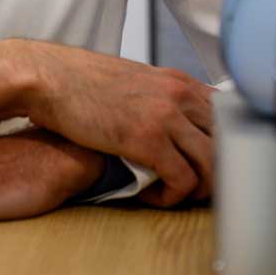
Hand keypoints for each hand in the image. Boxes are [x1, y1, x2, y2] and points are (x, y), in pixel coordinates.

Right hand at [0, 39, 214, 206]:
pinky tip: (149, 195)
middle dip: (215, 172)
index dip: (224, 146)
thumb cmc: (80, 82)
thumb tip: (173, 128)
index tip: (207, 165)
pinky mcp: (147, 139)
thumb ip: (159, 99)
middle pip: (227, 142)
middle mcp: (179, 95)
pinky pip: (182, 181)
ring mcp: (166, 116)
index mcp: (177, 81)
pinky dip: (170, 197)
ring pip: (212, 165)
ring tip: (171, 194)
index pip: (227, 116)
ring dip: (196, 189)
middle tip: (192, 187)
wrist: (48, 77)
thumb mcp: (133, 81)